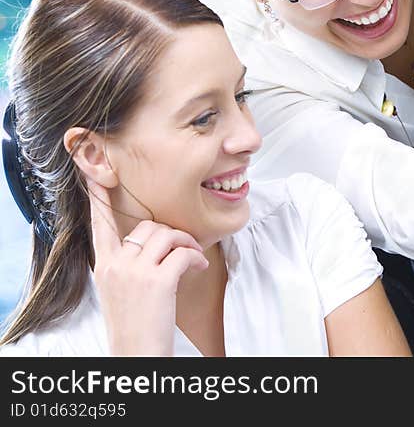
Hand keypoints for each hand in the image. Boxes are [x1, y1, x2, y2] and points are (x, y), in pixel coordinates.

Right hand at [88, 179, 208, 355]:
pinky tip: (199, 270)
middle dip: (171, 234)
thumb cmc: (134, 324)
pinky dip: (196, 258)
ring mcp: (135, 272)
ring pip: (167, 235)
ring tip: (193, 259)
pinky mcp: (157, 281)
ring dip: (186, 243)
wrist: (137, 354)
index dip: (99, 200)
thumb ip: (127, 265)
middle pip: (148, 227)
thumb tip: (151, 244)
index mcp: (104, 266)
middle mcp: (116, 265)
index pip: (99, 225)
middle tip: (185, 248)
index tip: (97, 177)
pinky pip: (183, 253)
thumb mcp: (118, 290)